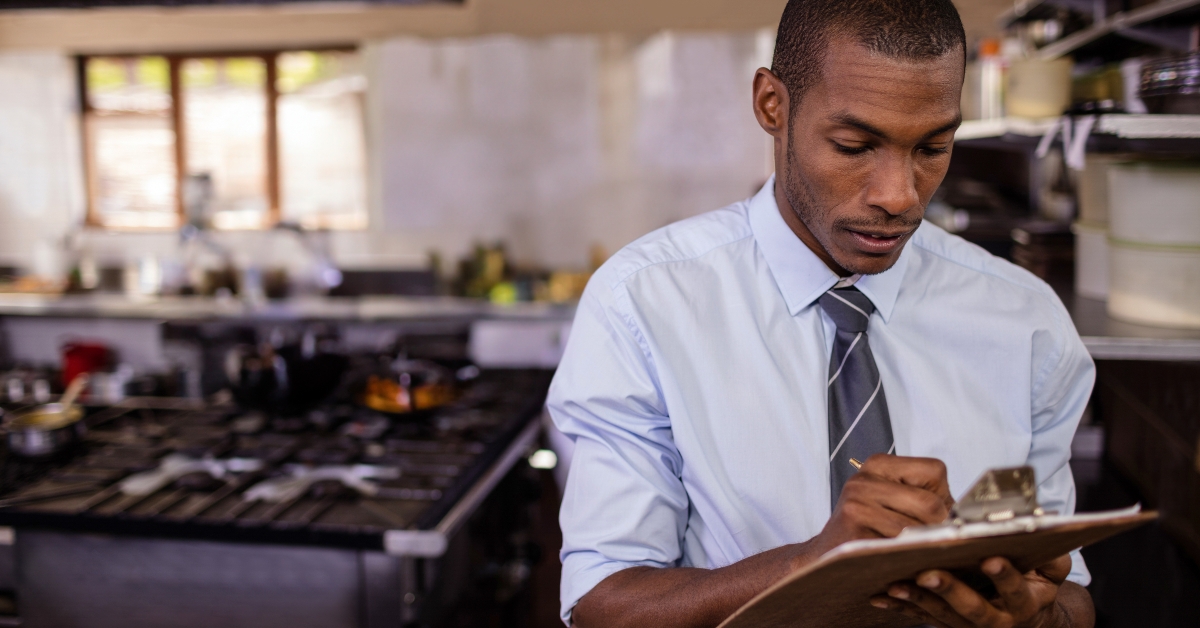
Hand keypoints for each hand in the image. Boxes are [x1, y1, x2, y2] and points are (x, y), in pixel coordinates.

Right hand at [806, 454, 954, 558]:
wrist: (828, 558)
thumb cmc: (869, 530)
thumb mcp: (893, 501)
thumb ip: (929, 498)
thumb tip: (974, 513)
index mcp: (879, 464)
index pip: (935, 471)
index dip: (942, 496)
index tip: (930, 515)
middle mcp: (864, 478)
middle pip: (931, 504)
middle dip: (937, 528)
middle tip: (926, 542)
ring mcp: (856, 503)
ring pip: (918, 529)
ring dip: (922, 547)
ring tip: (910, 552)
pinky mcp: (854, 531)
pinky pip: (900, 547)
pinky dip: (906, 558)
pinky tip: (898, 560)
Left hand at [870, 554, 1073, 627]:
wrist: (1026, 621)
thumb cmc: (1035, 585)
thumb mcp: (1052, 573)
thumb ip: (1052, 558)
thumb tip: (1046, 536)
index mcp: (1024, 605)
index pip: (1016, 593)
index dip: (1006, 577)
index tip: (991, 559)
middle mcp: (996, 621)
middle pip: (972, 609)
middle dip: (949, 591)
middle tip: (929, 573)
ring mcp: (969, 626)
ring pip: (942, 615)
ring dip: (918, 600)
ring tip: (896, 584)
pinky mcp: (947, 624)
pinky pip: (921, 618)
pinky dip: (901, 608)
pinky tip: (880, 597)